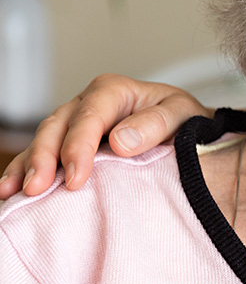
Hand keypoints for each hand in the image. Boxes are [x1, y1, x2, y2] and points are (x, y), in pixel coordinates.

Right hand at [0, 74, 210, 198]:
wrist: (189, 130)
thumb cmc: (185, 121)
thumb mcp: (182, 114)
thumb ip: (156, 124)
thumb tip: (120, 140)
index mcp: (114, 91)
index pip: (90, 116)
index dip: (79, 147)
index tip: (77, 179)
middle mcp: (88, 103)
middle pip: (57, 126)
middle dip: (45, 158)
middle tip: (38, 189)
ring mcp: (75, 122)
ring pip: (43, 140)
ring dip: (28, 166)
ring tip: (17, 192)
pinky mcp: (69, 142)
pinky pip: (41, 154)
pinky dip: (24, 169)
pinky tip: (11, 189)